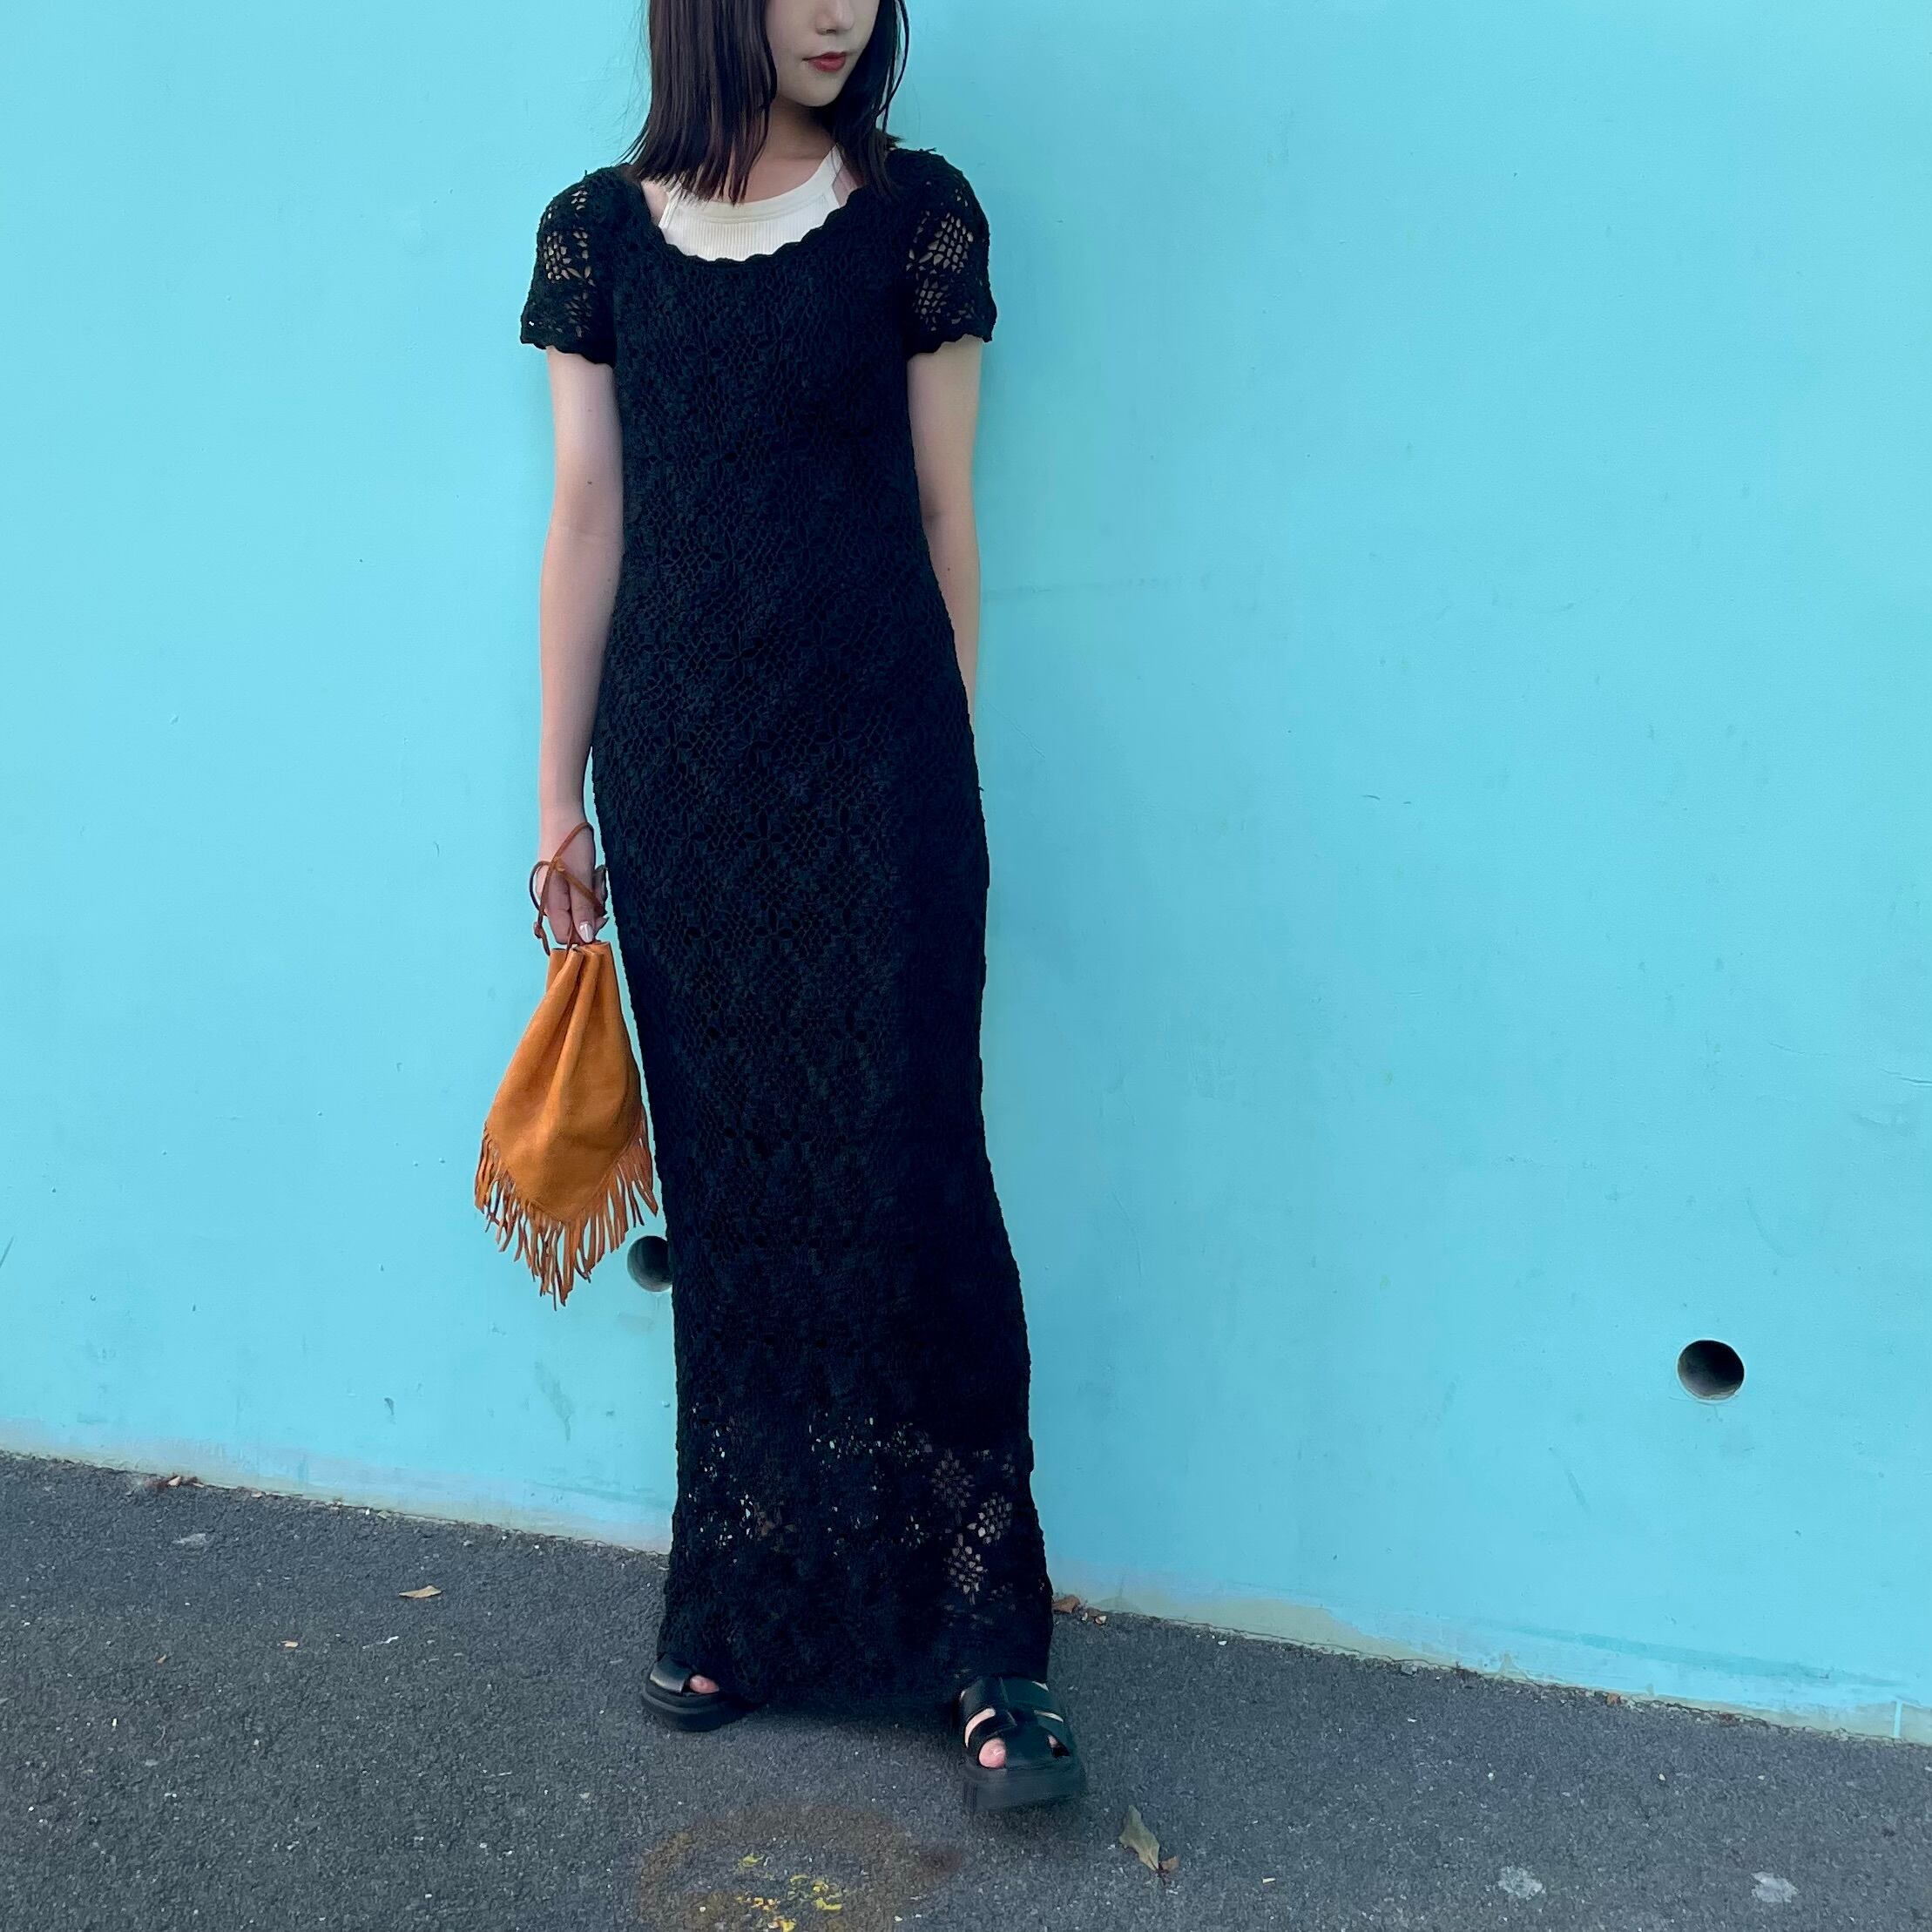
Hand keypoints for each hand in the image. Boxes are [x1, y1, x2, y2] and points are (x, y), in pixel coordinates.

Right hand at [536, 810, 605, 948]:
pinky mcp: (562, 883)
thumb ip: (583, 910)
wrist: (564, 815)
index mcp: (550, 902)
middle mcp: (550, 901)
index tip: (601, 916)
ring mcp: (555, 892)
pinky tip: (592, 873)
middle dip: (592, 911)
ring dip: (593, 897)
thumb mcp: (582, 878)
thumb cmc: (570, 844)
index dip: (585, 932)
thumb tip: (586, 937)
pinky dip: (590, 888)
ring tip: (595, 876)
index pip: (565, 936)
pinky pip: (579, 896)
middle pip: (574, 924)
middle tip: (599, 889)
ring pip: (580, 909)